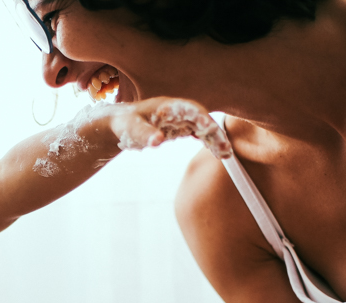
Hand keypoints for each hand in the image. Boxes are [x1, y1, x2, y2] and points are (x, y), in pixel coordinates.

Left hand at [107, 97, 232, 158]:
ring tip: (226, 155)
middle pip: (201, 119)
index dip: (203, 119)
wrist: (119, 125)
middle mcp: (177, 111)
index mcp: (167, 106)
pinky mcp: (180, 129)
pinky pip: (198, 134)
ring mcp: (180, 120)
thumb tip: (157, 141)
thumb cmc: (124, 124)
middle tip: (225, 149)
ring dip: (215, 139)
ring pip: (202, 127)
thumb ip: (144, 134)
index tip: (212, 130)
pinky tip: (218, 153)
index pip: (190, 109)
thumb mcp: (130, 128)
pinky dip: (208, 142)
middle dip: (214, 132)